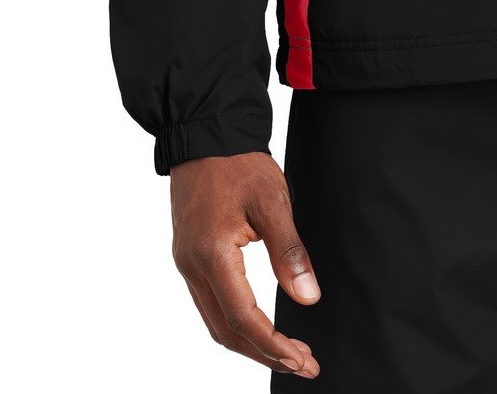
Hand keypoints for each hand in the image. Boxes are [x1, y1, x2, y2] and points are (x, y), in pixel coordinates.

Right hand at [169, 151, 320, 377]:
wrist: (206, 133)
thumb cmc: (238, 162)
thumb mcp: (273, 202)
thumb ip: (289, 252)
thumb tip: (308, 297)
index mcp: (212, 255)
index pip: (243, 318)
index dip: (273, 345)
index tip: (302, 359)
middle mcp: (192, 266)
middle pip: (225, 330)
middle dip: (264, 353)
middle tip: (302, 363)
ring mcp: (187, 263)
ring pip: (215, 321)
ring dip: (250, 342)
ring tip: (287, 350)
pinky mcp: (190, 256)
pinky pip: (209, 303)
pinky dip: (235, 322)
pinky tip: (258, 324)